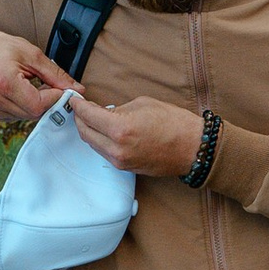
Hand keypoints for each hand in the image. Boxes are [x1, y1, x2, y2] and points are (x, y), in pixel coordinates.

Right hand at [0, 27, 78, 125]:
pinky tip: (20, 91)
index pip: (40, 104)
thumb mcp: (30, 53)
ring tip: (32, 84)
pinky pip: (16, 116)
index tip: (64, 89)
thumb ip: (55, 74)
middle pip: (34, 113)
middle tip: (49, 84)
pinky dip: (24, 106)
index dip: (56, 98)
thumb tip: (77, 89)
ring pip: (26, 117)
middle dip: (48, 101)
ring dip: (36, 104)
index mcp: (4, 82)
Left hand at [71, 92, 206, 178]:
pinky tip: (104, 131)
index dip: (78, 106)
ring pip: (93, 145)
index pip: (88, 116)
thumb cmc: (174, 123)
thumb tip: (103, 112)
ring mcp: (120, 161)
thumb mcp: (143, 104)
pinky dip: (100, 141)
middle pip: (86, 133)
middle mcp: (116, 149)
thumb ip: (118, 109)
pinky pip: (105, 153)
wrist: (194, 148)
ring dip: (89, 131)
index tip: (74, 100)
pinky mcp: (126, 169)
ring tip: (91, 118)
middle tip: (80, 108)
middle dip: (79, 119)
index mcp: (120, 129)